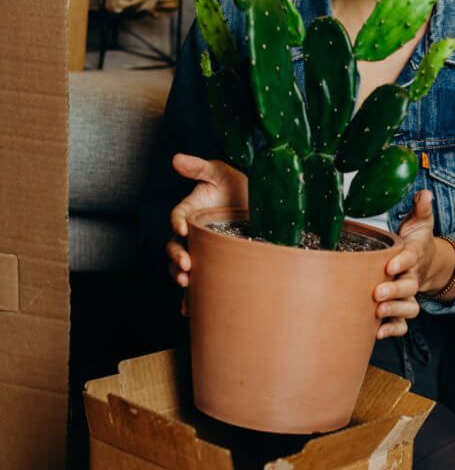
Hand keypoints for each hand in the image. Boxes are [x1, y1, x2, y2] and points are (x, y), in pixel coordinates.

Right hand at [166, 153, 247, 314]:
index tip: (184, 228)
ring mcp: (204, 250)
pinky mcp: (216, 264)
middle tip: (186, 265)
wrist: (263, 203)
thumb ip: (199, 167)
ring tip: (186, 283)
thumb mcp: (221, 172)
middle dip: (177, 258)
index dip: (177, 223)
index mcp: (191, 211)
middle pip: (175, 247)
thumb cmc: (238, 184)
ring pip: (184, 266)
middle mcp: (194, 233)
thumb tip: (176, 158)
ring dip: (180, 277)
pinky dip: (191, 297)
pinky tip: (189, 311)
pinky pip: (200, 283)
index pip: (177, 218)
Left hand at [374, 189, 446, 339]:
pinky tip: (377, 333)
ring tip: (377, 312)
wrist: (427, 262)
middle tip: (377, 292)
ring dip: (394, 311)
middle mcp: (413, 276)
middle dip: (394, 291)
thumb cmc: (416, 240)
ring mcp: (409, 294)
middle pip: (408, 286)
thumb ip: (421, 207)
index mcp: (414, 254)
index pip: (409, 257)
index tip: (389, 265)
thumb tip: (425, 193)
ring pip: (408, 308)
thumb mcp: (420, 221)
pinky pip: (402, 323)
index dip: (401, 262)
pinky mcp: (403, 307)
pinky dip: (392, 329)